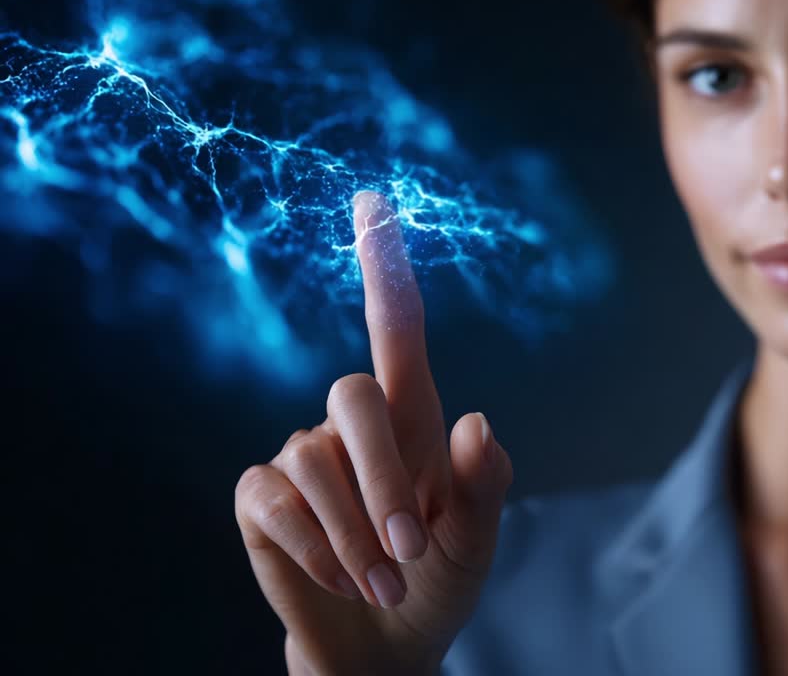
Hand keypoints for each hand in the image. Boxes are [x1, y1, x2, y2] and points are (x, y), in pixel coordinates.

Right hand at [234, 190, 513, 674]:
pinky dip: (316, 550)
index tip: (374, 199)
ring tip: (385, 582)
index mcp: (415, 420)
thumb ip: (486, 488)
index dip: (384, 265)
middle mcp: (352, 425)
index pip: (396, 329)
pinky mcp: (260, 500)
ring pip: (316, 458)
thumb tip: (478, 421)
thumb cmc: (436, 584)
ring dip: (357, 533)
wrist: (384, 649)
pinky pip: (276, 502)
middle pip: (353, 394)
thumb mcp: (477, 543)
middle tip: (412, 549)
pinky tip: (342, 580)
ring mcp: (300, 456)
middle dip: (387, 475)